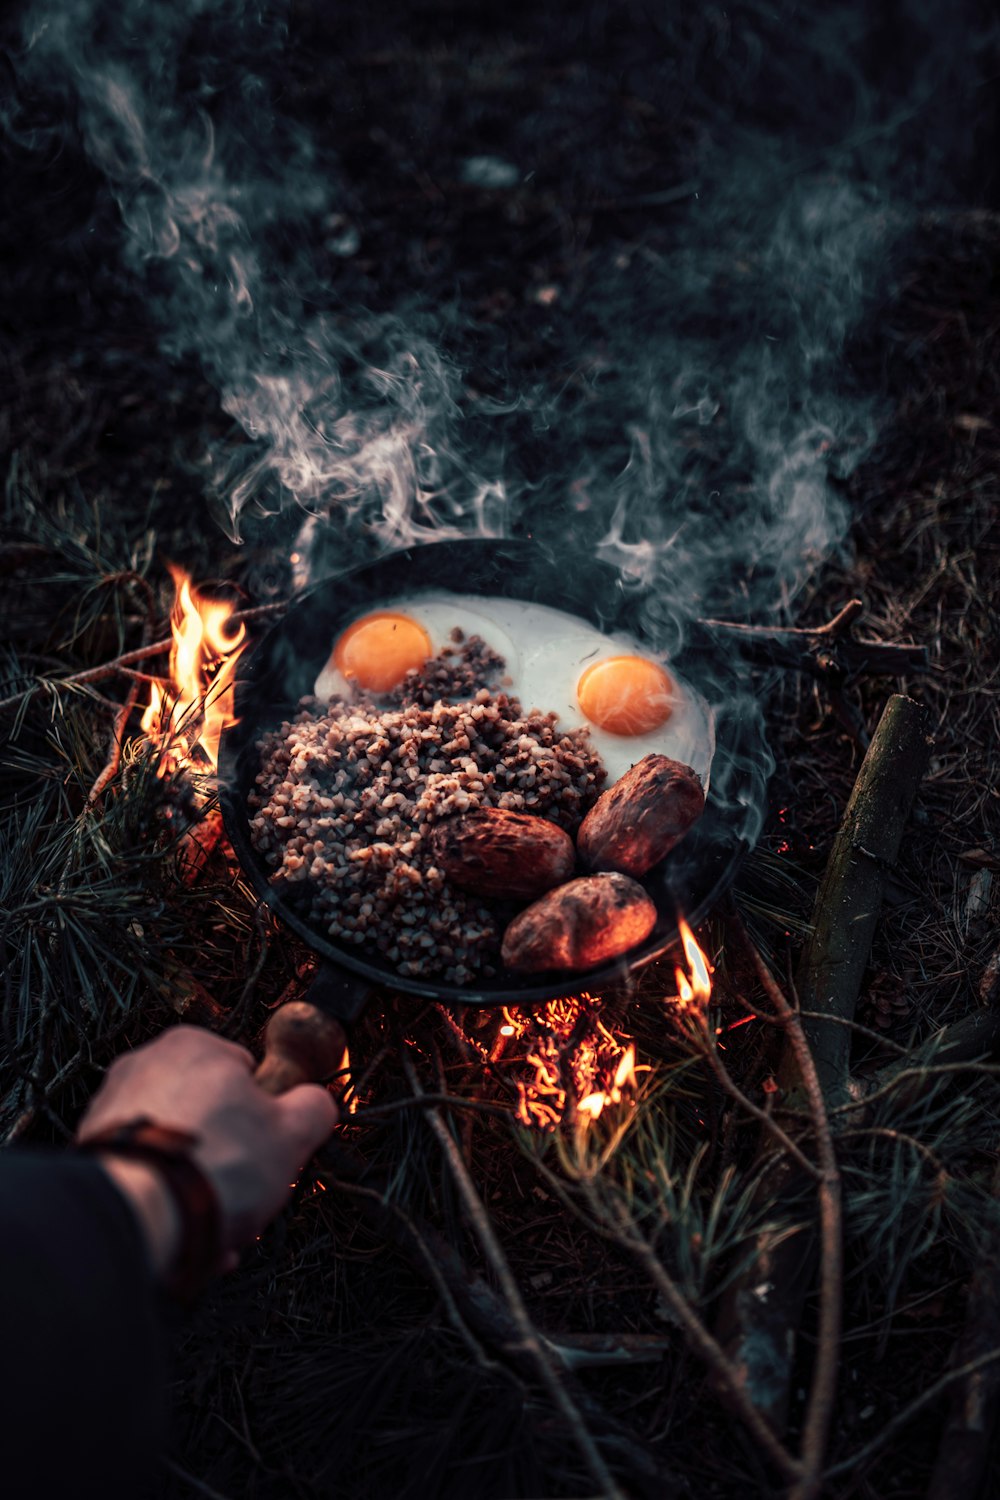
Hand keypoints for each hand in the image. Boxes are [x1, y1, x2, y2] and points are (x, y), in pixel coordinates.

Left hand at [78, 1026, 337, 1272]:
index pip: (244, 1073)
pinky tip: (188, 1234)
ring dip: (202, 1187)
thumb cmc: (215, 1165)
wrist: (139, 1215)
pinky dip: (167, 1201)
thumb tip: (316, 1104)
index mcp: (193, 1045)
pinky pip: (145, 1176)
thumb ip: (313, 1109)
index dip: (265, 1118)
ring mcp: (110, 1109)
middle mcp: (143, 1066)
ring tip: (220, 1226)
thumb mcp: (292, 1133)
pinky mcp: (90, 1154)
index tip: (271, 1151)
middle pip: (209, 1116)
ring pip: (177, 1151)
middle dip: (232, 1159)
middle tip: (248, 1193)